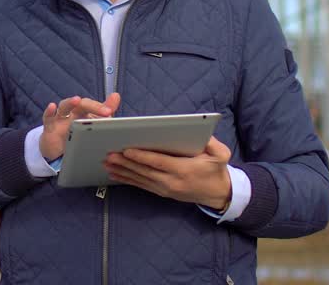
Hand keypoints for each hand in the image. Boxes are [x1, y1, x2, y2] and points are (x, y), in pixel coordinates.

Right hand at [39, 92, 120, 161]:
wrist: (57, 149)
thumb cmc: (75, 133)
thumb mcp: (91, 123)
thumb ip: (104, 110)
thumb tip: (116, 95)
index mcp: (84, 111)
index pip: (93, 105)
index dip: (101, 107)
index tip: (110, 112)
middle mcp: (72, 112)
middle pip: (82, 104)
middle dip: (93, 106)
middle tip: (106, 111)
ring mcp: (60, 118)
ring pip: (64, 107)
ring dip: (70, 103)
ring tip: (76, 100)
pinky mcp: (49, 127)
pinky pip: (48, 117)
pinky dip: (49, 111)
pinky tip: (52, 106)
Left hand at [103, 136, 232, 210]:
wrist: (219, 194)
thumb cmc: (217, 170)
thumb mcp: (221, 155)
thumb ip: (213, 143)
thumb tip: (202, 133)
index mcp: (184, 170)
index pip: (159, 162)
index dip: (142, 157)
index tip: (127, 150)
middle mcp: (172, 181)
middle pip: (145, 171)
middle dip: (126, 163)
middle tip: (110, 155)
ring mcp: (166, 189)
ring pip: (140, 179)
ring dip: (123, 171)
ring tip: (107, 164)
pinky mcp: (162, 192)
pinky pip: (142, 185)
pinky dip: (128, 180)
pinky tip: (115, 175)